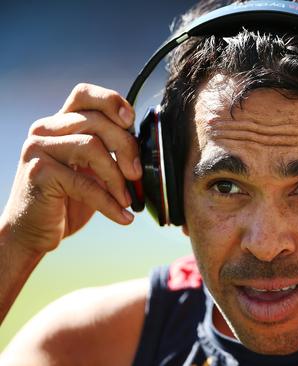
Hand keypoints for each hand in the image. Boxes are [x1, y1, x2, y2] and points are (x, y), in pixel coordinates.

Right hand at [0, 83, 141, 253]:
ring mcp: (38, 148)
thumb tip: (146, 146)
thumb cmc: (68, 200)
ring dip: (117, 177)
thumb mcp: (93, 170)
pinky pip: (85, 183)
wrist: (33, 231)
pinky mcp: (39, 172)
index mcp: (60, 123)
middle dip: (126, 147)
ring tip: (126, 198)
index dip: (111, 101)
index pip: (84, 94)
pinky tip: (122, 216)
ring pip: (92, 146)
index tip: (131, 121)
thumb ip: (110, 151)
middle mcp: (45, 129)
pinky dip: (109, 203)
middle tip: (137, 174)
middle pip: (97, 121)